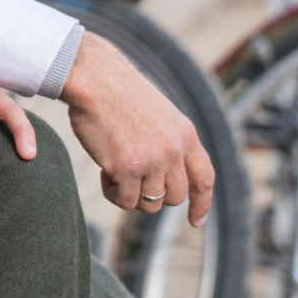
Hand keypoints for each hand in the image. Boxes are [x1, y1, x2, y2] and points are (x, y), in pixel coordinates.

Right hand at [60, 32, 213, 226]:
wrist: (93, 76)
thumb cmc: (117, 91)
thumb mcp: (158, 114)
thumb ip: (168, 142)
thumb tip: (163, 176)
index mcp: (185, 134)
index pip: (204, 178)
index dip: (202, 203)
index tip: (195, 221)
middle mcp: (174, 150)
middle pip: (174, 197)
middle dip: (153, 196)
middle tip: (131, 180)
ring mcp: (152, 161)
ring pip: (149, 204)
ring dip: (130, 194)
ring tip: (113, 171)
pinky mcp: (127, 168)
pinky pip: (124, 200)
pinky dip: (112, 193)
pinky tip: (103, 173)